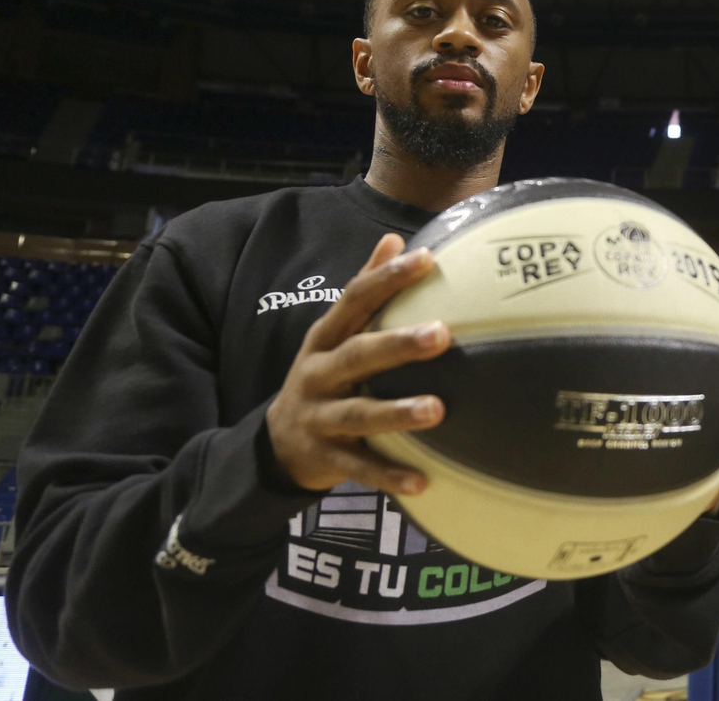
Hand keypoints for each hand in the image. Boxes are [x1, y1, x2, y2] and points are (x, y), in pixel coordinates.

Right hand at [266, 234, 450, 495]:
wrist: (276, 443)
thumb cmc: (324, 376)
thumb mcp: (335, 332)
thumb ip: (364, 291)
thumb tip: (395, 237)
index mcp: (324, 339)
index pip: (354, 300)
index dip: (386, 278)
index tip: (426, 258)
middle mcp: (318, 375)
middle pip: (357, 356)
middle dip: (398, 345)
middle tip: (442, 335)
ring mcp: (320, 418)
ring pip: (359, 415)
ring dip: (397, 412)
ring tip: (437, 410)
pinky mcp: (326, 459)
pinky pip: (360, 470)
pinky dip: (390, 476)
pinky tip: (424, 482)